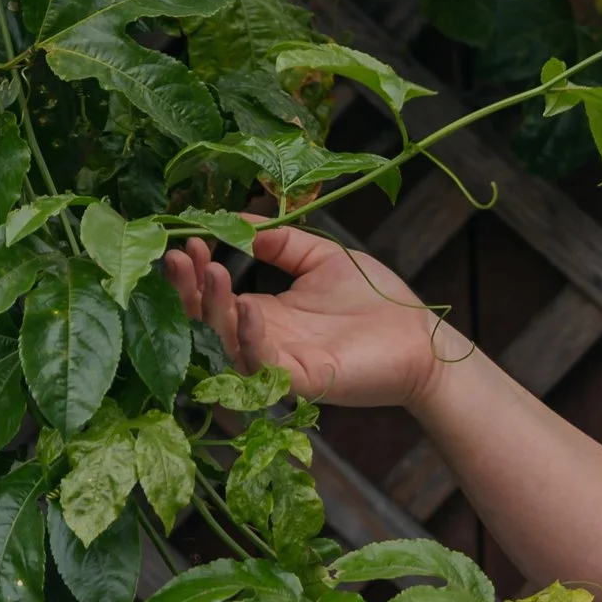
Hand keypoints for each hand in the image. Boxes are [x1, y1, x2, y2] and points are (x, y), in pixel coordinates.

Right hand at [163, 223, 457, 414]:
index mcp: (266, 314)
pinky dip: (250, 336)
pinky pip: (265, 363)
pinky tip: (245, 306)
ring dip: (214, 308)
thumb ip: (281, 242)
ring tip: (211, 272)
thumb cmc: (377, 300)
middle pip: (210, 321)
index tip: (189, 241)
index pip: (216, 297)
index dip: (198, 272)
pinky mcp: (303, 381)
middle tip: (180, 256)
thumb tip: (237, 220)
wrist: (421, 338)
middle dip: (190, 290)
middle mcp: (265, 341)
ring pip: (228, 343)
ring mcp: (280, 363)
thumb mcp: (322, 258)